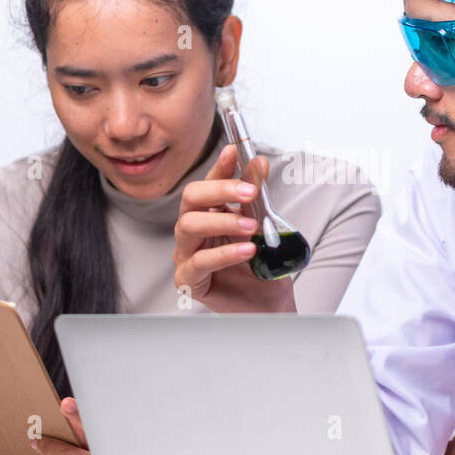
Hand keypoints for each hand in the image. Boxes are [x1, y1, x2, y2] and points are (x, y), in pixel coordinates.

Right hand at [172, 143, 296, 312]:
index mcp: (208, 213)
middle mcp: (192, 231)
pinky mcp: (188, 280)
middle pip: (191, 199)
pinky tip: (246, 251)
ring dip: (223, 222)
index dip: (219, 166)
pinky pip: (199, 262)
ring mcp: (186, 254)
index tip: (234, 152)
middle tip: (249, 191)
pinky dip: (224, 254)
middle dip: (221, 190)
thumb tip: (258, 162)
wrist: (268, 303)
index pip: (208, 183)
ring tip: (251, 227)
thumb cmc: (260, 265)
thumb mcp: (262, 225)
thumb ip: (256, 196)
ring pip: (189, 226)